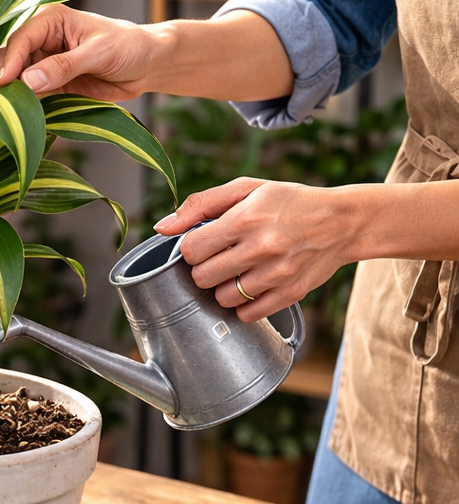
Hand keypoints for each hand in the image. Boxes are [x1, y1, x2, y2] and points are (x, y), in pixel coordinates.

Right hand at [0, 4, 160, 100]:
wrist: (148, 65)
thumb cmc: (128, 46)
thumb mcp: (98, 53)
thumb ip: (63, 66)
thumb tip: (28, 81)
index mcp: (51, 20)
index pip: (20, 39)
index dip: (10, 63)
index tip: (4, 86)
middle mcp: (42, 39)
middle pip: (11, 59)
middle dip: (5, 79)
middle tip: (3, 103)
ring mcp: (45, 63)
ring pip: (17, 80)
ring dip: (14, 95)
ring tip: (12, 112)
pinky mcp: (51, 84)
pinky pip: (31, 95)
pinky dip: (27, 105)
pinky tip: (25, 116)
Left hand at [154, 178, 354, 320]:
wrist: (342, 221)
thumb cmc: (288, 202)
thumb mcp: (245, 190)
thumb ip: (199, 205)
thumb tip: (162, 228)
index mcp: (245, 219)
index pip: (191, 250)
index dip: (191, 249)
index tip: (203, 245)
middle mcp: (261, 247)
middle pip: (202, 278)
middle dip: (205, 269)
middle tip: (219, 259)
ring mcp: (277, 273)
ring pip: (222, 298)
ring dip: (223, 288)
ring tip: (237, 272)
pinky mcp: (291, 293)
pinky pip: (248, 313)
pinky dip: (243, 304)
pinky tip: (251, 286)